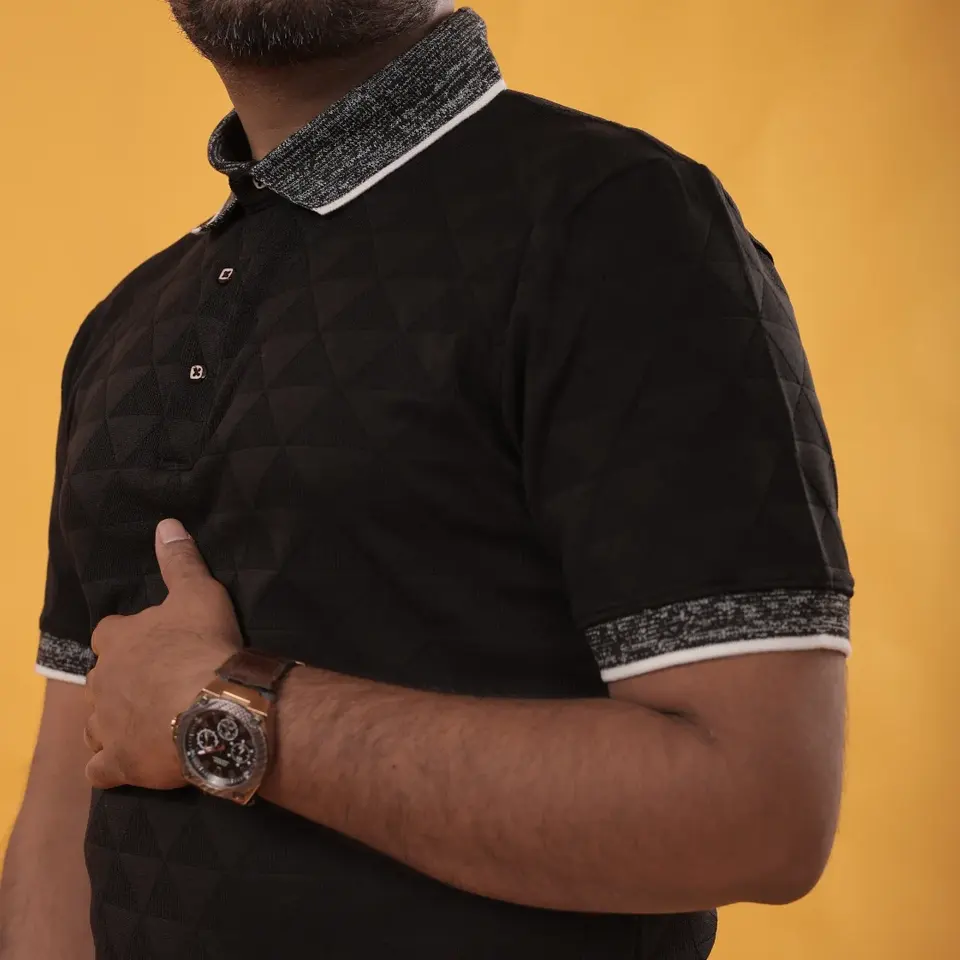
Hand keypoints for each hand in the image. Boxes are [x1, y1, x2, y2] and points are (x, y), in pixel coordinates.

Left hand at [84, 519, 242, 789]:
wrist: (212, 705)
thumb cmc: (204, 644)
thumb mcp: (199, 592)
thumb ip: (180, 561)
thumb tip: (166, 524)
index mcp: (116, 638)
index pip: (109, 633)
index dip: (130, 638)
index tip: (155, 643)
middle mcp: (100, 681)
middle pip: (100, 679)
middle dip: (122, 682)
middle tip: (160, 684)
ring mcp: (104, 725)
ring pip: (94, 724)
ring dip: (113, 723)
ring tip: (146, 724)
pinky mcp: (116, 763)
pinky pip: (100, 769)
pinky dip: (111, 766)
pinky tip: (130, 763)